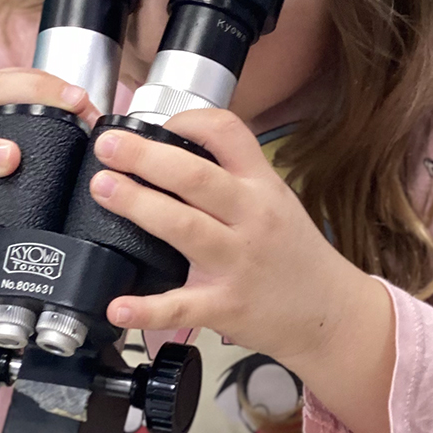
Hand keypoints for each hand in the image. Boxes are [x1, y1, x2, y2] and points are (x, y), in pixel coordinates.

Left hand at [90, 108, 396, 432]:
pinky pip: (181, 305)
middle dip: (146, 157)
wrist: (329, 312)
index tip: (156, 123)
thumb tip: (174, 151)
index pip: (228, 134)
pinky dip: (146, 307)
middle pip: (195, 178)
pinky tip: (118, 305)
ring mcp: (237, 262)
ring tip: (103, 189)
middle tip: (108, 146)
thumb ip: (233, 177)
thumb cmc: (295, 253)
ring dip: (138, 205)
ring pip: (183, 228)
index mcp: (261, 185)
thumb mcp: (276, 200)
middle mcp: (251, 217)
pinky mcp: (225, 306)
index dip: (189, 120)